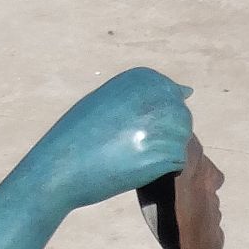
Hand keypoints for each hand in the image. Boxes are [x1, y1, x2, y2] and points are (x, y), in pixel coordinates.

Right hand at [31, 67, 196, 211]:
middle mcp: (156, 96)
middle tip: (128, 149)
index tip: (127, 130)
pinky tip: (134, 169)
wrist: (59, 167)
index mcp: (142, 78)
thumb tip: (189, 91)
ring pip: (180, 141)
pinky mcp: (163, 154)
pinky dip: (160, 170)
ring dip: (160, 154)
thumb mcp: (110, 100)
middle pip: (180, 119)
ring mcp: (162, 124)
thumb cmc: (79, 135)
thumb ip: (148, 94)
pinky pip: (178, 162)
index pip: (171, 98)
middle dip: (160, 137)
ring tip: (129, 157)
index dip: (150, 121)